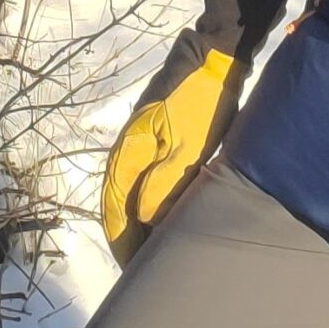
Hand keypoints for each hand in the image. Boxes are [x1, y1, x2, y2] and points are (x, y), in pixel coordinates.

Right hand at [98, 0, 283, 264]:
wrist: (213, 58)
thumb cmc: (202, 103)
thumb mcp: (186, 147)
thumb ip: (163, 184)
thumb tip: (144, 220)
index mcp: (128, 154)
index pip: (115, 208)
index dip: (122, 240)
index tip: (132, 269)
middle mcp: (127, 150)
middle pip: (118, 203)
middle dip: (127, 236)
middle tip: (140, 267)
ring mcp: (141, 142)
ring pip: (130, 192)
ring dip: (136, 220)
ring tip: (150, 249)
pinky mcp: (157, 138)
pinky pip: (144, 179)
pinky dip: (148, 202)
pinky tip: (163, 215)